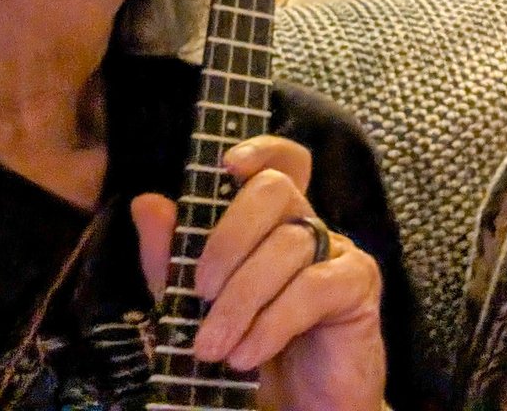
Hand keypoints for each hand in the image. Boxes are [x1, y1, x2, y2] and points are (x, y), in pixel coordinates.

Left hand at [133, 136, 385, 410]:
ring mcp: (336, 254)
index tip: (225, 166)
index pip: (279, 163)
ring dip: (241, 298)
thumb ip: (171, 263)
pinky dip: (272, 323)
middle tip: (199, 291)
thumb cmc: (249, 358)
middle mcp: (307, 227)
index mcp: (271, 225)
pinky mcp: (358, 288)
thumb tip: (148, 204)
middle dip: (228, 237)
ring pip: (287, 243)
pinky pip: (313, 287)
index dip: (260, 149)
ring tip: (213, 347)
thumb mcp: (194, 312)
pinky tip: (247, 354)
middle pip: (275, 189)